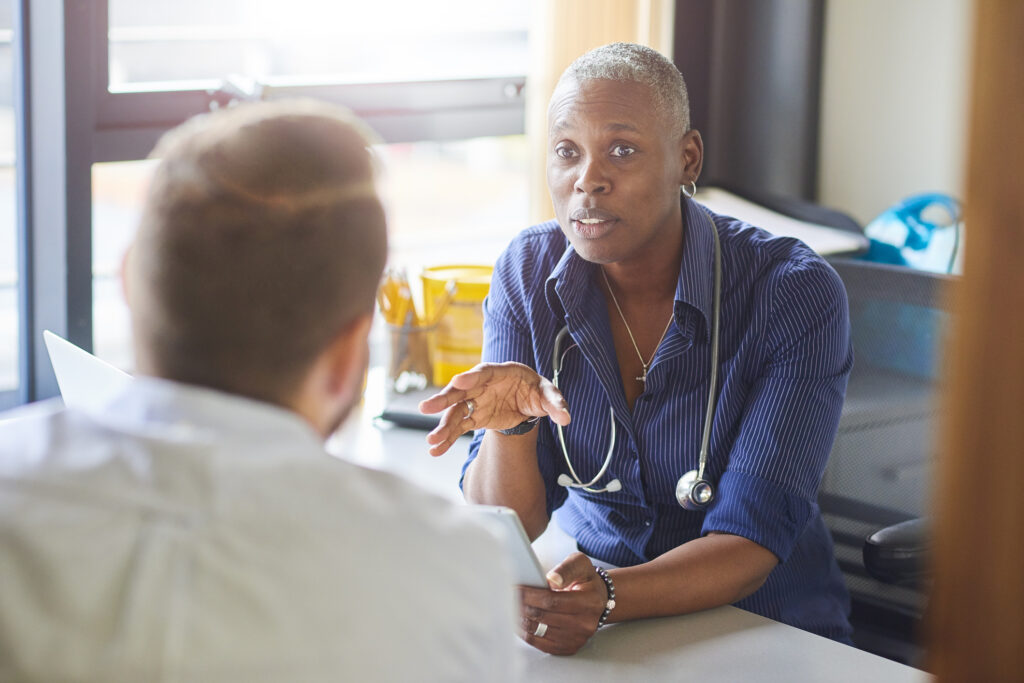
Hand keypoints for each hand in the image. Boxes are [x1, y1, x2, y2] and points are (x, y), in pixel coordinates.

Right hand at [418, 361, 569, 455]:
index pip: (484, 372)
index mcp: (501, 373)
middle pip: (460, 390)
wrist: (527, 401)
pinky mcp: (473, 417)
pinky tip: (436, 451)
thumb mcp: (548, 394)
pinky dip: (447, 439)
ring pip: (455, 412)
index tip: (458, 381)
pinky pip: (458, 428)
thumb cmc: (536, 390)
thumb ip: (556, 403)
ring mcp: (475, 401)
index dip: (471, 376)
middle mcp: (482, 385)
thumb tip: (565, 418)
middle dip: (445, 399)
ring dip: (442, 426)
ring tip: (431, 442)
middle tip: (428, 407)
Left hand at [518, 552, 607, 655]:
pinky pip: (541, 644)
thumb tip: (552, 579)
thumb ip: (566, 569)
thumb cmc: (586, 580)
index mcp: (589, 601)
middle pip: (543, 617)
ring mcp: (577, 638)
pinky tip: (519, 622)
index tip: (514, 589)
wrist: (598, 600)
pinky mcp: (569, 647)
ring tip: (510, 608)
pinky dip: (526, 633)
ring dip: (520, 620)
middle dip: (521, 606)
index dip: (530, 595)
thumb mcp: (580, 564)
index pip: (552, 601)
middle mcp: (585, 624)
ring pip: (539, 631)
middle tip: (507, 597)